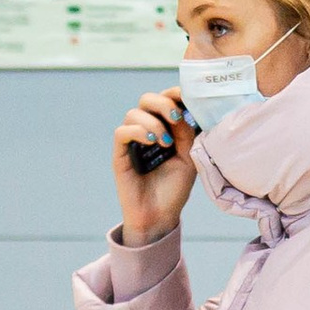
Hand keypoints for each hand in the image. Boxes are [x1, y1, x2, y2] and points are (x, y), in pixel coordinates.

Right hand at [113, 87, 196, 243]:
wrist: (159, 216)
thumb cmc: (174, 188)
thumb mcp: (188, 158)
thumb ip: (187, 134)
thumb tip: (184, 111)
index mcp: (165, 128)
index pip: (165, 100)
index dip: (174, 93)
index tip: (187, 96)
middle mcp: (147, 130)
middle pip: (146, 99)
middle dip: (162, 102)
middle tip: (176, 117)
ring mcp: (132, 141)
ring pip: (133, 113)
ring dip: (152, 122)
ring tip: (165, 143)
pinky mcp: (120, 154)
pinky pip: (121, 132)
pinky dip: (137, 131)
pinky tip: (151, 143)